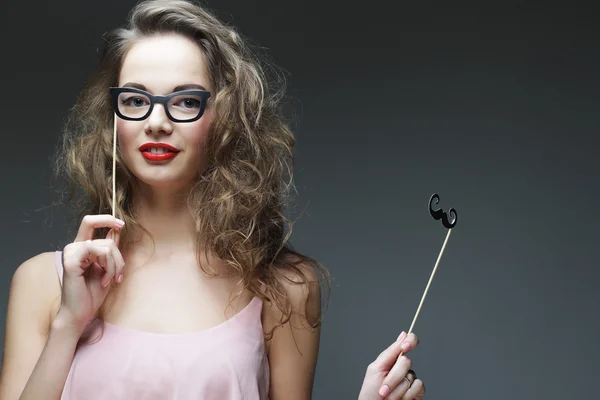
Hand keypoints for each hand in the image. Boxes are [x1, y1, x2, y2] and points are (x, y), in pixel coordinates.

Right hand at [54, 215, 125, 335]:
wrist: (80, 313)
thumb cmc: (92, 293)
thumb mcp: (107, 268)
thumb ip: (109, 250)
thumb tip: (115, 231)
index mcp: (82, 247)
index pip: (90, 222)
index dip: (107, 219)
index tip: (121, 224)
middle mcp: (75, 247)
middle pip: (106, 238)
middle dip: (119, 255)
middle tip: (119, 272)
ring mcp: (71, 252)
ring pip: (107, 246)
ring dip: (115, 265)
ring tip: (110, 280)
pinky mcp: (71, 260)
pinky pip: (99, 252)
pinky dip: (108, 267)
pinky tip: (103, 280)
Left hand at [358, 331, 425, 399]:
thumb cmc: (371, 391)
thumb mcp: (376, 368)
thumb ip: (390, 352)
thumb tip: (403, 334)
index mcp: (393, 359)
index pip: (407, 342)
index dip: (410, 341)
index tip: (405, 347)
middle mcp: (403, 367)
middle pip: (406, 361)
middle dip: (393, 377)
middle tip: (383, 388)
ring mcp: (411, 379)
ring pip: (411, 376)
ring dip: (396, 390)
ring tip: (388, 396)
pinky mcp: (417, 391)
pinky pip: (418, 386)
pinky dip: (406, 395)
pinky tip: (399, 399)